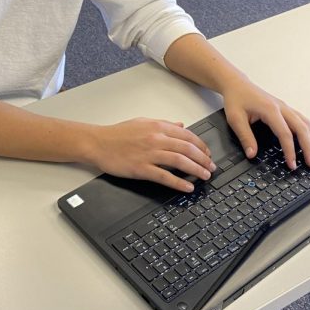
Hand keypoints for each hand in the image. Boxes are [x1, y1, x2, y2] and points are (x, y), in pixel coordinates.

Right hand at [89, 118, 216, 192]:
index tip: (208, 154)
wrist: (97, 143)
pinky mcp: (141, 169)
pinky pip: (165, 176)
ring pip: (180, 162)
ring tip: (205, 176)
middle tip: (211, 167)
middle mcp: (156, 139)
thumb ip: (164, 124)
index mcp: (158, 127)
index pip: (187, 136)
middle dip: (203, 159)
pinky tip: (188, 187)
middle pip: (188, 149)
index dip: (201, 146)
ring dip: (196, 170)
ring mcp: (149, 154)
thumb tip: (181, 126)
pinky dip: (179, 182)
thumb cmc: (117, 134)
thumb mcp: (143, 122)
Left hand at [222, 77, 309, 168]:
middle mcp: (281, 107)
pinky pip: (302, 120)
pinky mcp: (285, 108)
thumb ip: (245, 137)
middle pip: (302, 128)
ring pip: (305, 123)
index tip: (291, 164)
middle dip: (309, 147)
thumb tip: (252, 154)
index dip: (290, 151)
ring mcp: (285, 107)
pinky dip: (309, 132)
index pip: (285, 133)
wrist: (237, 84)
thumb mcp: (235, 119)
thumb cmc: (236, 98)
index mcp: (270, 110)